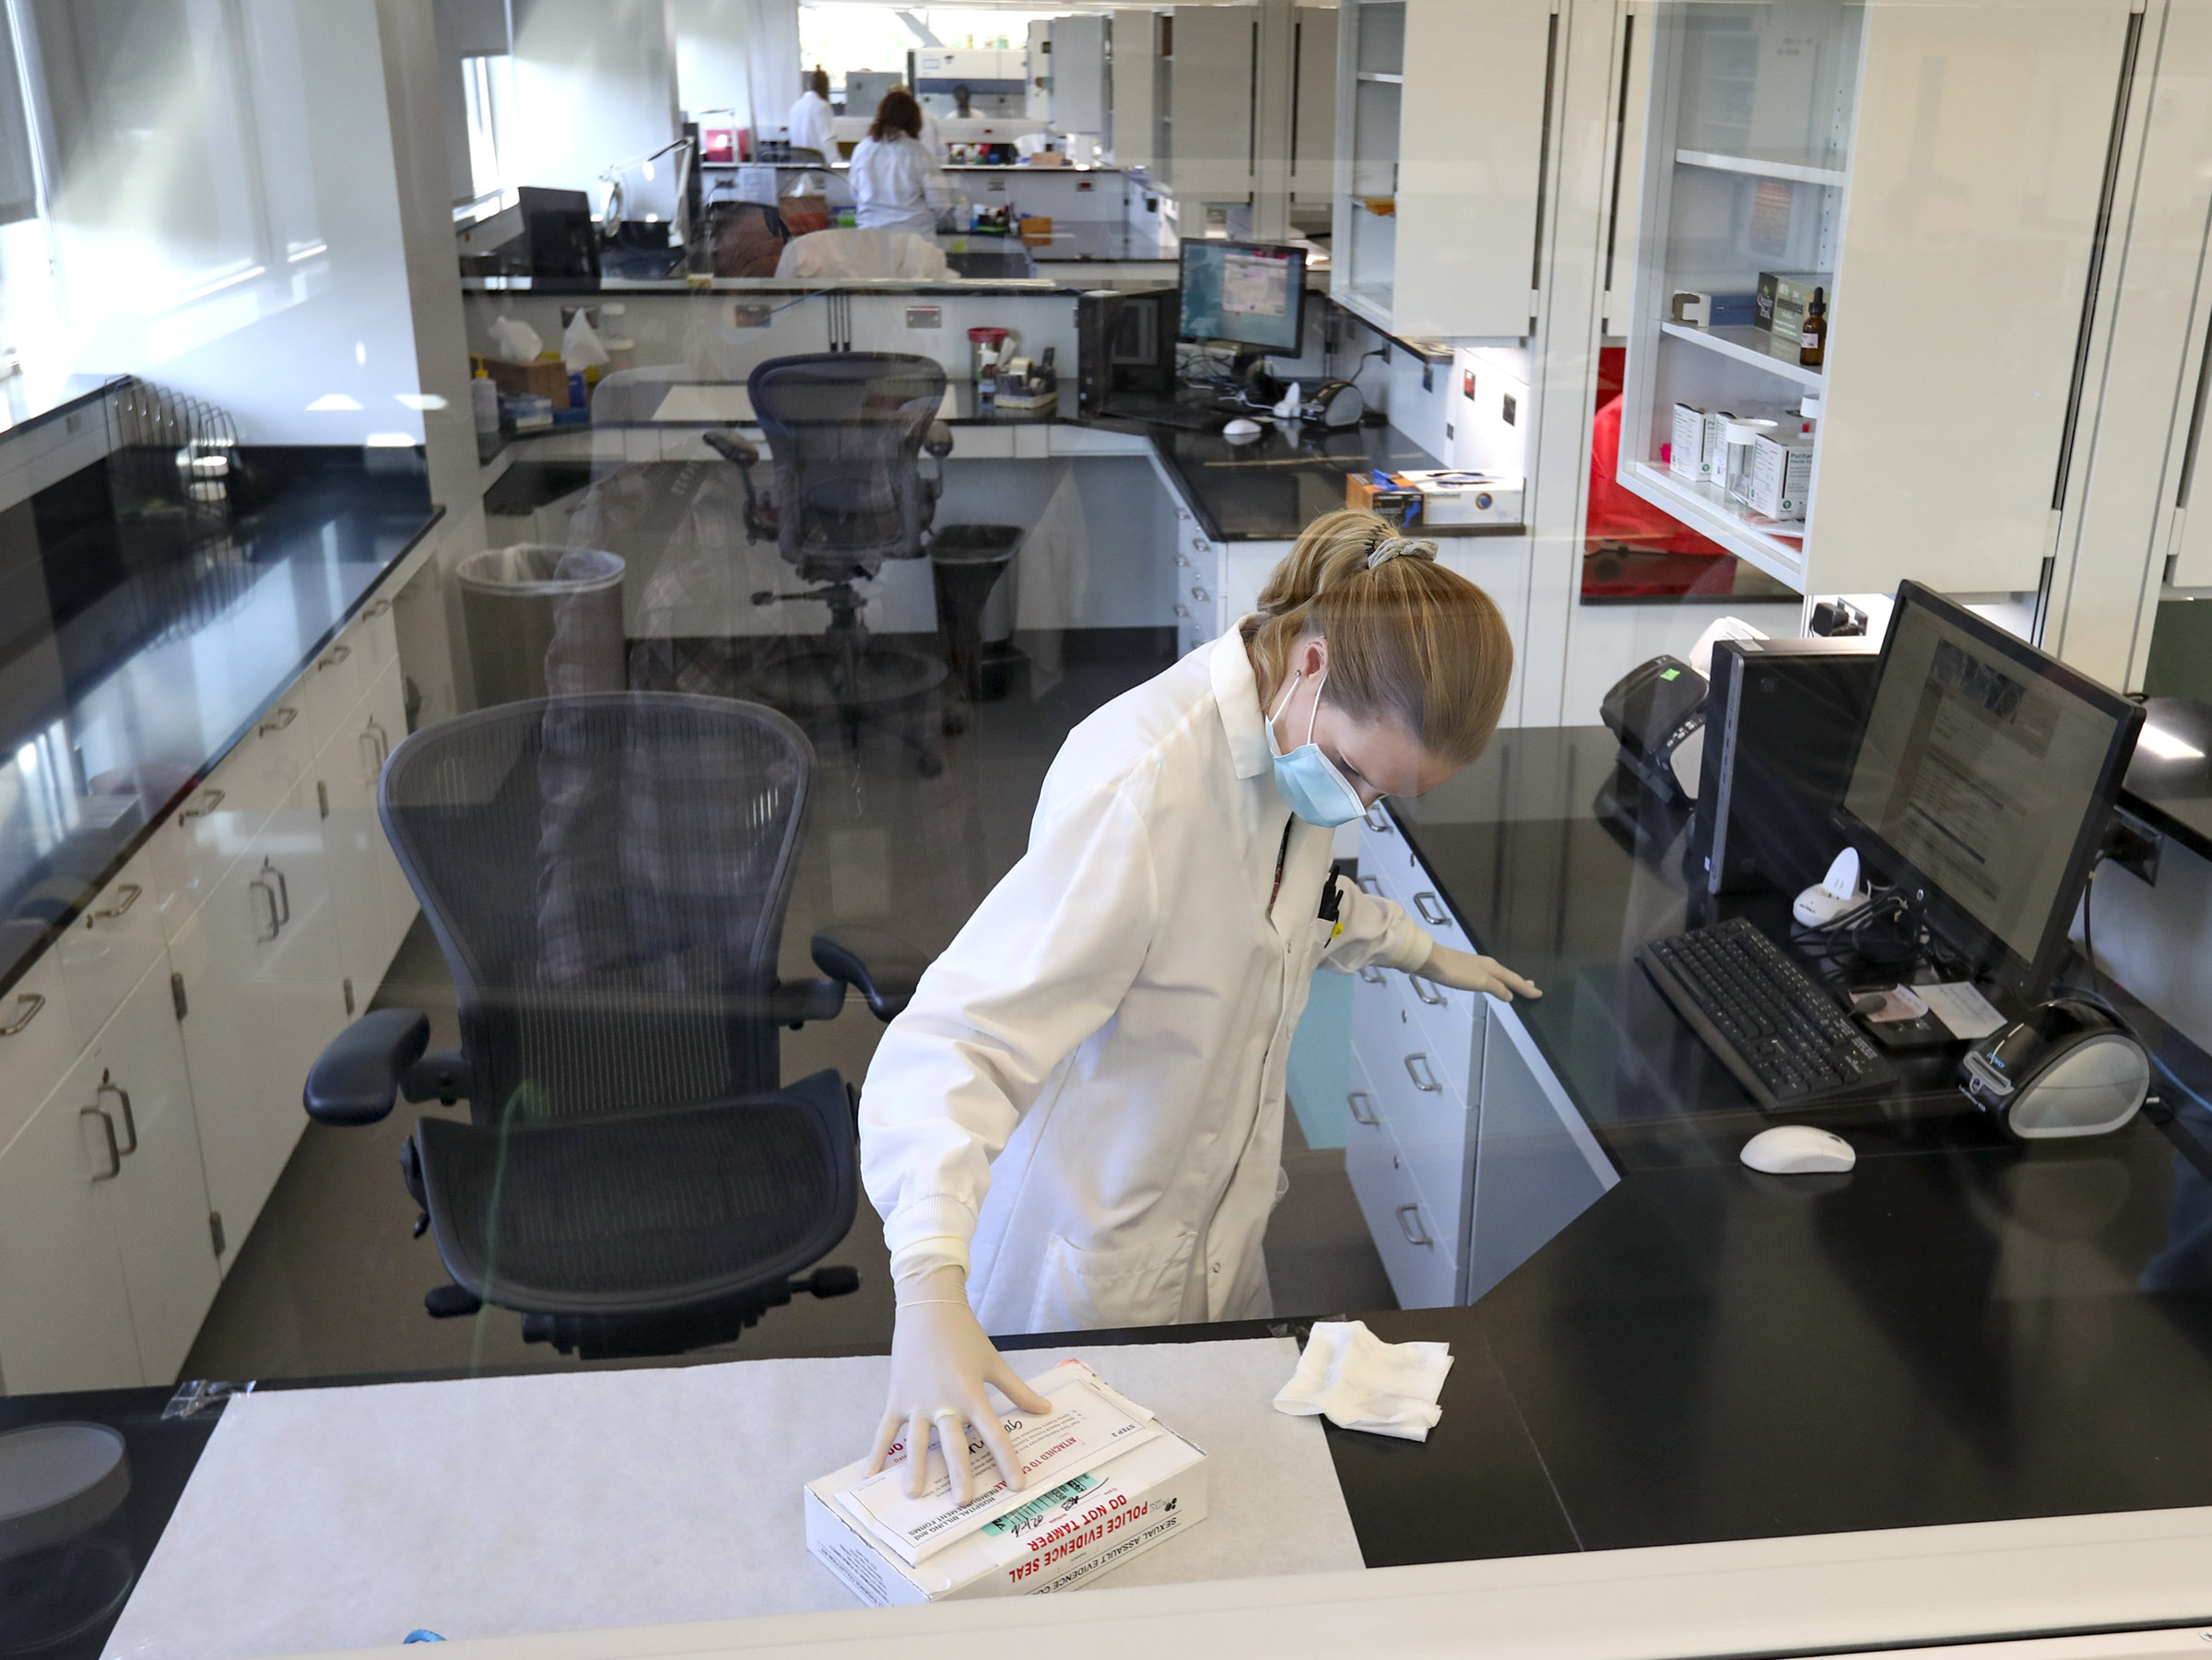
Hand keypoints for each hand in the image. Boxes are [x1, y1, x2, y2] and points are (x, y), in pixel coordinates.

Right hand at [869, 1267, 1052, 1502]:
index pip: (994, 1434)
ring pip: (917, 1440)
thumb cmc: (965, 1336)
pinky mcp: (897, 1397)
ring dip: (916, 1467)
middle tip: (963, 1502)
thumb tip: (1046, 1410)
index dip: (1007, 1461)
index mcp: (972, 1394)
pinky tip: (869, 1474)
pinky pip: (886, 1429)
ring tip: (915, 1494)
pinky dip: (876, 1452)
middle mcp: (946, 1402)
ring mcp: (918, 1401)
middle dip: (959, 1473)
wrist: (929, 1308)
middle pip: (954, 1443)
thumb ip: (1018, 1391)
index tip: (1016, 1485)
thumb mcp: (994, 1363)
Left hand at [1420, 942, 1541, 1000]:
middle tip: (1532, 987)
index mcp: (1492, 968)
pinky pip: (1489, 977)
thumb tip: (1510, 995)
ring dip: (1509, 981)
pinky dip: (1497, 981)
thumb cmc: (1456, 972)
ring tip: (1517, 986)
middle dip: (1520, 982)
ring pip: (1498, 975)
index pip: (1514, 980)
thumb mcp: (1480, 982)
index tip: (1539, 993)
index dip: (1526, 988)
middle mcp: (1487, 965)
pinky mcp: (1466, 970)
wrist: (1431, 961)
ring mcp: (1476, 967)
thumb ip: (1497, 988)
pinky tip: (1493, 984)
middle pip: (1508, 975)